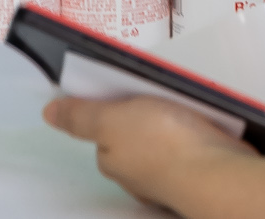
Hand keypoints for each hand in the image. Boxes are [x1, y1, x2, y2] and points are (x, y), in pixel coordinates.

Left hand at [45, 94, 252, 209]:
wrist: (217, 172)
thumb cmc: (163, 143)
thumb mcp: (113, 119)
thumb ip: (82, 115)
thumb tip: (47, 113)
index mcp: (112, 161)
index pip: (105, 130)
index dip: (114, 106)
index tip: (130, 89)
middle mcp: (137, 174)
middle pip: (134, 135)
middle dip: (145, 114)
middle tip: (160, 91)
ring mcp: (168, 176)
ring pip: (164, 140)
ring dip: (173, 120)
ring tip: (184, 100)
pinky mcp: (198, 170)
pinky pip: (191, 145)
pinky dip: (195, 132)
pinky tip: (204, 121)